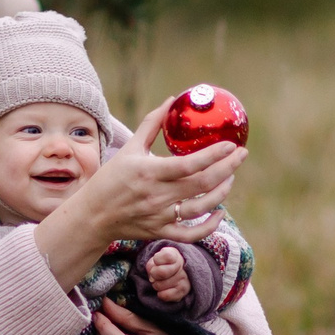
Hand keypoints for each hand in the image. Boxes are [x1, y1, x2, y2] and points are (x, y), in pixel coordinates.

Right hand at [34, 98, 240, 288]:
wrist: (93, 214)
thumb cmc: (111, 178)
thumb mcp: (129, 148)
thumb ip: (152, 124)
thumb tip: (171, 100)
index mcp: (150, 172)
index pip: (189, 164)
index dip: (214, 155)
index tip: (231, 144)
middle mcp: (157, 196)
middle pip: (202, 184)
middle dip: (227, 168)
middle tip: (241, 155)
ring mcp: (160, 216)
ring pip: (201, 208)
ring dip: (221, 192)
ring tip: (230, 177)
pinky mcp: (160, 232)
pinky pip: (191, 234)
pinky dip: (208, 226)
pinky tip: (219, 212)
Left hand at [144, 246, 189, 304]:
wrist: (177, 272)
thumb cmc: (163, 265)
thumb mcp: (155, 260)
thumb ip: (151, 265)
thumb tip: (153, 279)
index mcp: (175, 255)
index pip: (166, 256)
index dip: (156, 260)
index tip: (157, 261)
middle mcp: (182, 266)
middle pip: (161, 273)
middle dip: (154, 274)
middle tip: (156, 274)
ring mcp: (184, 279)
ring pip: (160, 286)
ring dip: (157, 285)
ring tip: (162, 281)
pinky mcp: (183, 291)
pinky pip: (165, 296)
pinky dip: (161, 294)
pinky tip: (165, 289)